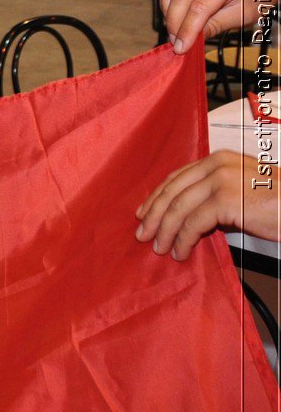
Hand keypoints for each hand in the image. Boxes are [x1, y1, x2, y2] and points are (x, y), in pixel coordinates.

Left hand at [136, 150, 280, 258]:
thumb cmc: (278, 202)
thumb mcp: (240, 191)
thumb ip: (215, 194)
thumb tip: (188, 214)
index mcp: (216, 160)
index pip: (176, 178)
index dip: (156, 197)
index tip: (144, 213)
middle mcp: (215, 165)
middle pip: (171, 192)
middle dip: (154, 216)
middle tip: (144, 235)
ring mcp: (219, 180)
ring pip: (177, 208)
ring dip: (165, 231)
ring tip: (161, 248)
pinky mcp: (225, 199)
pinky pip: (193, 223)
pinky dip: (183, 239)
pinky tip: (181, 251)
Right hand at [161, 0, 267, 52]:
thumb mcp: (244, 14)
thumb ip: (217, 25)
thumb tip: (193, 39)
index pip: (199, 7)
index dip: (187, 30)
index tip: (181, 46)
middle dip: (174, 22)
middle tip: (175, 40)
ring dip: (166, 11)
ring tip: (173, 28)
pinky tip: (172, 11)